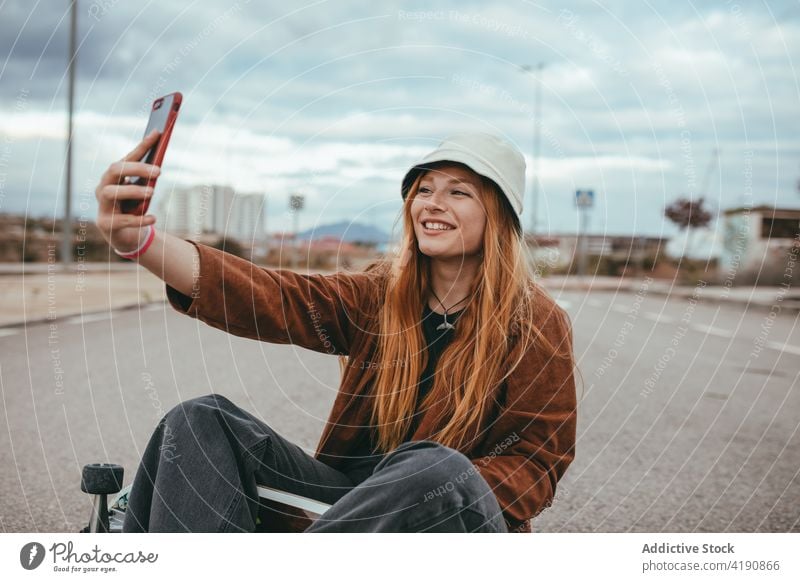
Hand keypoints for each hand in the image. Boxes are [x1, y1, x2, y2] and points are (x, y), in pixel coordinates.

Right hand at [94, 130, 161, 251]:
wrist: (124, 235)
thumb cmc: (133, 208)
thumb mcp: (142, 192)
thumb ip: (148, 178)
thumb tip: (160, 161)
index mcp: (113, 176)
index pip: (127, 157)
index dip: (142, 146)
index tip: (158, 134)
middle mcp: (104, 187)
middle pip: (115, 170)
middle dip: (136, 168)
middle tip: (158, 171)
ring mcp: (103, 205)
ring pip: (112, 192)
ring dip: (133, 190)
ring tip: (152, 192)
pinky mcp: (106, 224)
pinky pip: (122, 220)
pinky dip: (139, 219)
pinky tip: (153, 218)